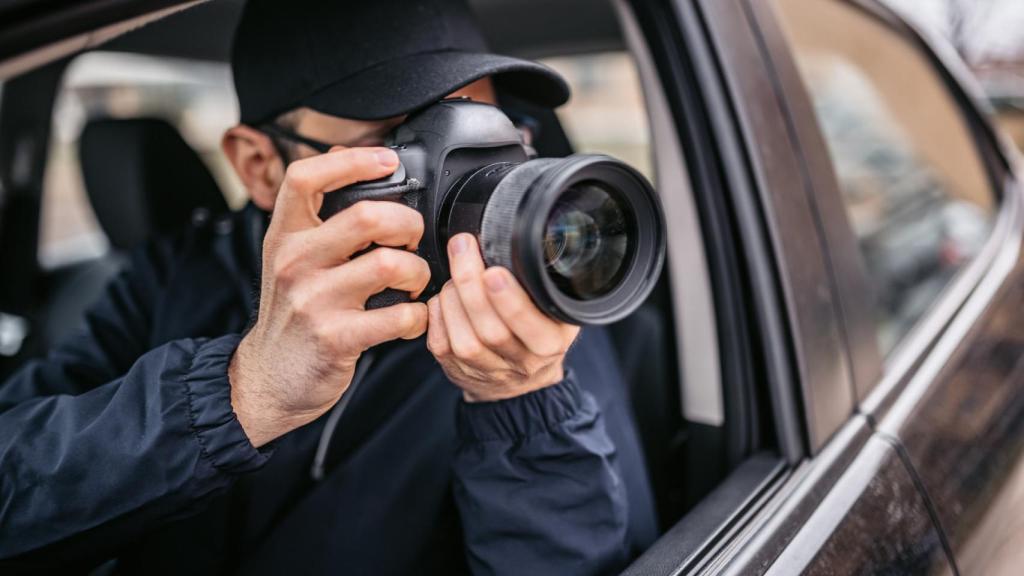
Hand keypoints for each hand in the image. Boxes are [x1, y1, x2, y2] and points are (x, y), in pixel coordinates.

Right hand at [229, 147, 429, 446]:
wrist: (269, 377)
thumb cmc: (292, 312)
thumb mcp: (290, 256)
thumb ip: (316, 212)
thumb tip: (344, 154)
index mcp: (285, 235)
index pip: (306, 177)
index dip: (353, 160)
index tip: (387, 160)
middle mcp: (295, 262)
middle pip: (368, 216)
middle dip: (408, 224)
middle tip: (413, 239)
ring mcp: (314, 300)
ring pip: (392, 265)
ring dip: (419, 273)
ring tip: (415, 283)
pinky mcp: (337, 338)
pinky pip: (401, 316)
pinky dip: (418, 316)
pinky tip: (411, 317)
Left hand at [426, 233, 579, 401]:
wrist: (520, 377)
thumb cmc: (537, 330)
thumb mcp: (555, 308)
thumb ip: (541, 284)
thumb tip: (514, 241)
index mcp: (550, 342)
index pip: (531, 326)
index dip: (510, 301)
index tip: (494, 272)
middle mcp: (521, 362)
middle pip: (491, 331)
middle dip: (471, 285)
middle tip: (463, 247)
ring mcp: (488, 370)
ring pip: (464, 340)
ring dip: (452, 299)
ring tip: (455, 274)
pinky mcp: (459, 370)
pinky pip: (441, 344)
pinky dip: (438, 313)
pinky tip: (444, 296)